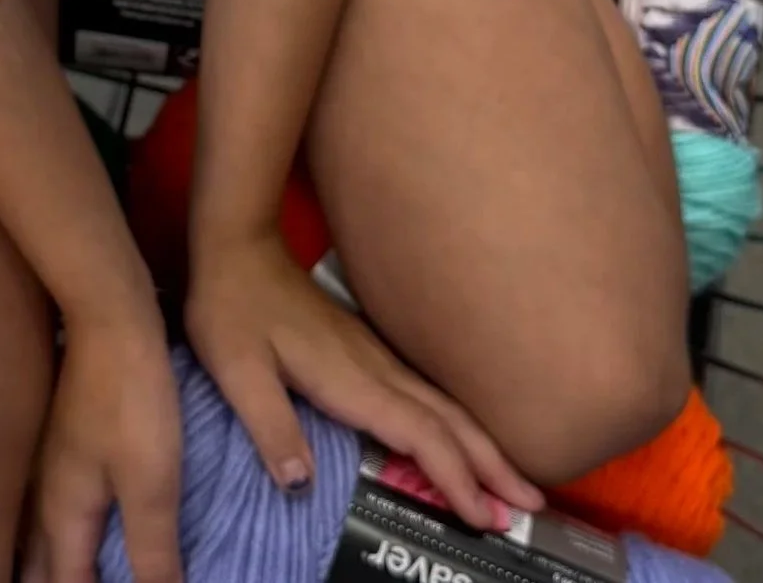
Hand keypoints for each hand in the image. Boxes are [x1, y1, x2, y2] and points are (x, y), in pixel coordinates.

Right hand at [24, 303, 182, 582]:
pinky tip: (86, 529)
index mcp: (63, 518)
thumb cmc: (132, 402)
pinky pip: (54, 511)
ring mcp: (51, 468)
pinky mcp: (65, 445)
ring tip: (77, 576)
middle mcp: (45, 499)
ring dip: (53, 568)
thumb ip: (152, 553)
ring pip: (39, 540)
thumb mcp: (152, 483)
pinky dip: (63, 537)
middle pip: (36, 570)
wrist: (112, 321)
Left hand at [185, 229, 541, 531]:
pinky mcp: (367, 349)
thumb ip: (270, 425)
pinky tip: (463, 435)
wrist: (238, 247)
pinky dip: (456, 421)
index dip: (454, 476)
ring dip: (482, 442)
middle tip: (529, 504)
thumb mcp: (236, 370)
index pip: (418, 433)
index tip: (483, 514)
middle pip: (447, 419)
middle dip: (490, 463)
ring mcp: (375, 355)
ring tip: (514, 479)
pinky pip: (426, 393)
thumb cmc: (232, 310)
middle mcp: (374, 367)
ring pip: (443, 404)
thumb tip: (302, 484)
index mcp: (350, 378)